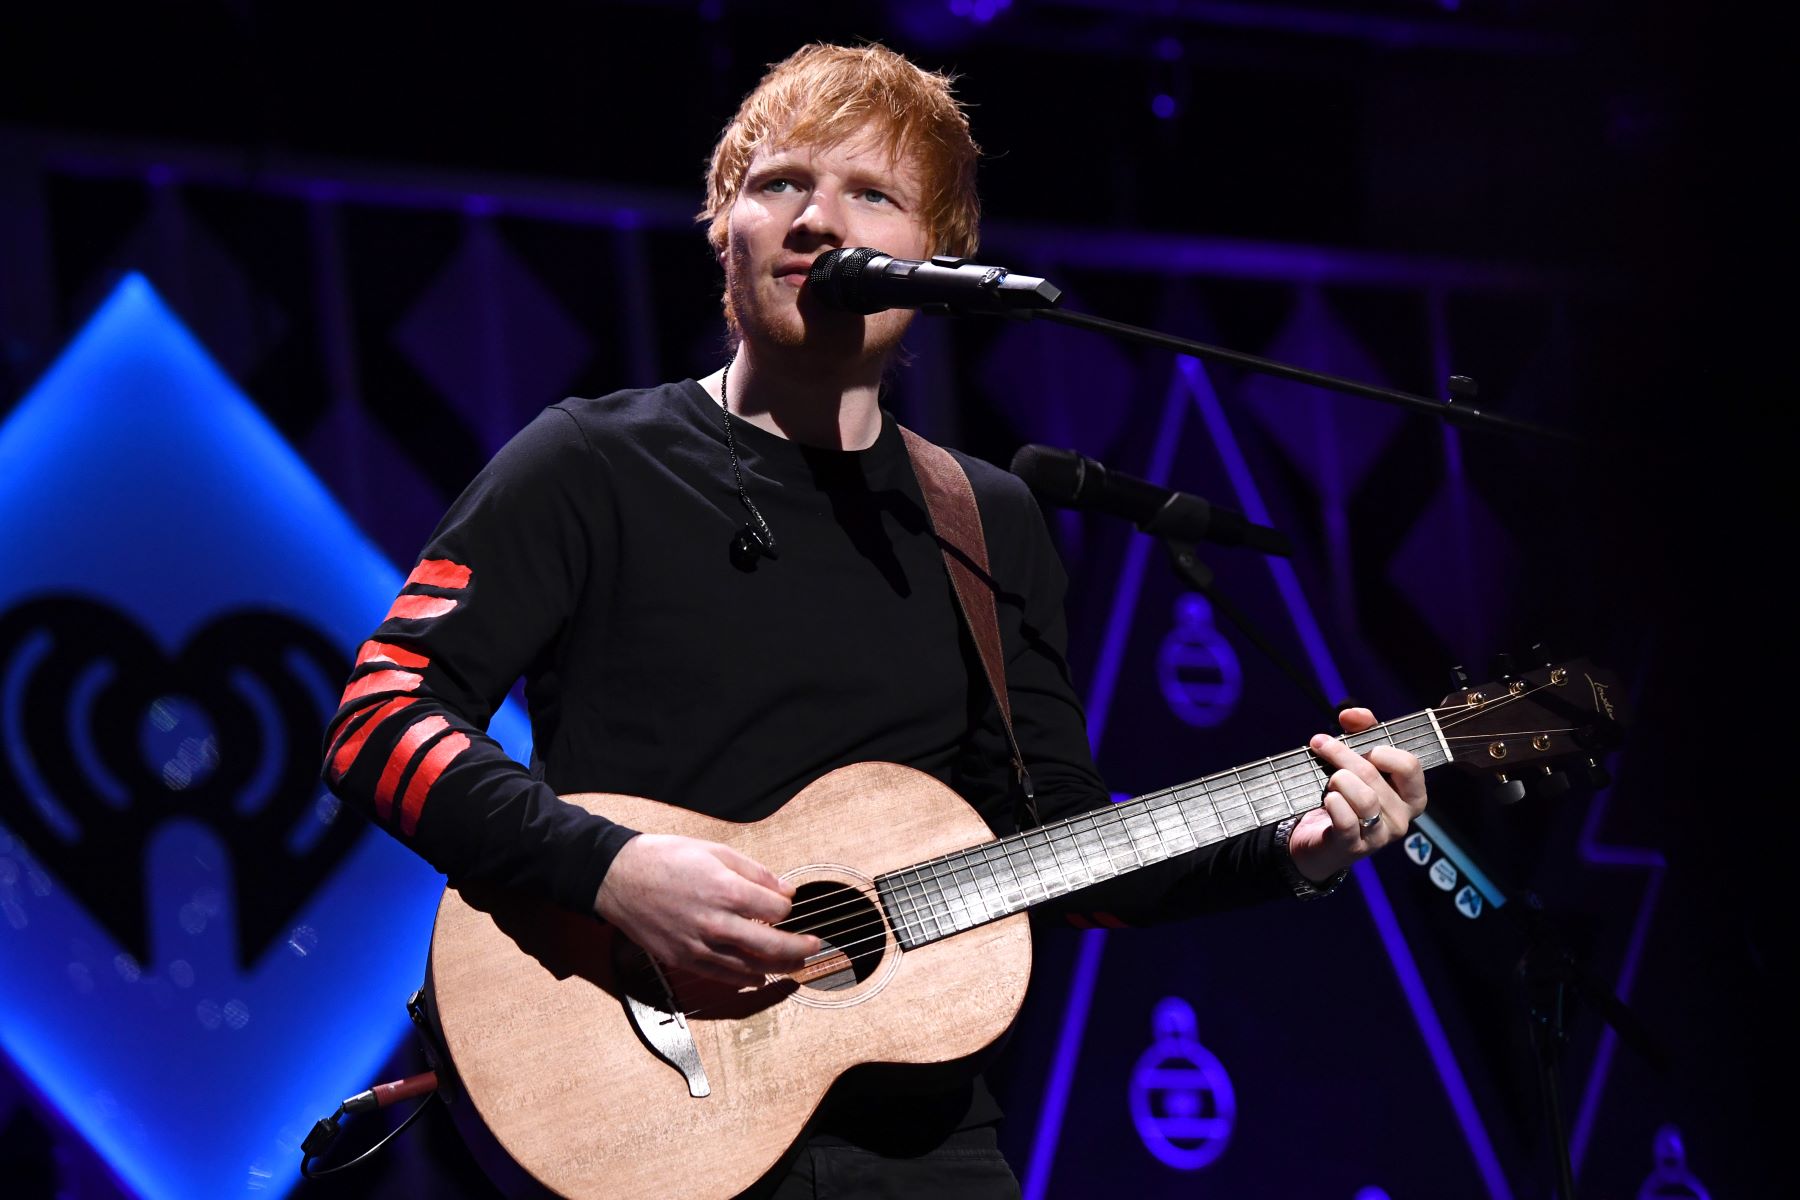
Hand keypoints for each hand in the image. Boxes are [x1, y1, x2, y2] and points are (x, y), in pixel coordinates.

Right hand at [594, 834, 821, 987]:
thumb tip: (785, 890)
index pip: (776, 911)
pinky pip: (722, 977)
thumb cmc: (666, 858)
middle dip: (799, 949)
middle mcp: (716, 923)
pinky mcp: (683, 959)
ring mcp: (698, 945)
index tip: (785, 904)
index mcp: (726, 890)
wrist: (619, 878)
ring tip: (794, 965)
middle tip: (814, 948)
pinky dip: (745, 978)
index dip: (787, 908)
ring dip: (777, 968)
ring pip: (749, 967)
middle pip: (771, 946)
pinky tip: (758, 975)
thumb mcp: (715, 850)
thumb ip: (755, 872)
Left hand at [1287, 707, 1427, 882]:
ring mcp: (1379, 836)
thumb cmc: (1346, 796)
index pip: (1409, 765)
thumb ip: (1361, 731)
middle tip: (1322, 745)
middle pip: (1375, 774)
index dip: (1381, 749)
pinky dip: (1333, 802)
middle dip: (1343, 754)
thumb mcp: (1358, 760)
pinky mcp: (1353, 848)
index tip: (1359, 744)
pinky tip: (1328, 798)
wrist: (1319, 841)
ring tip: (1329, 781)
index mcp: (1411, 796)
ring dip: (1338, 780)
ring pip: (1363, 797)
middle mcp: (1401, 818)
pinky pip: (1346, 819)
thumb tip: (1351, 714)